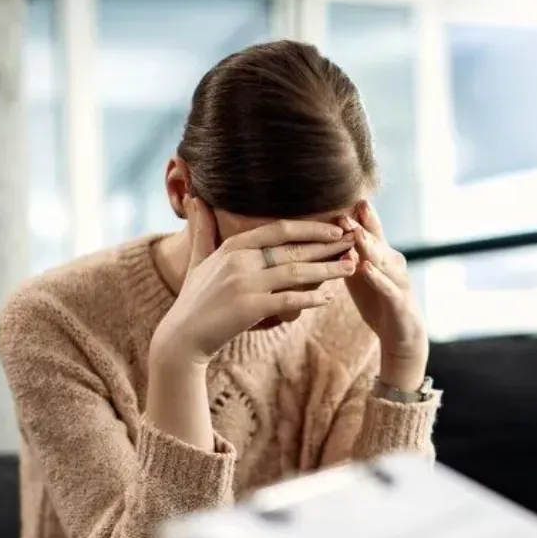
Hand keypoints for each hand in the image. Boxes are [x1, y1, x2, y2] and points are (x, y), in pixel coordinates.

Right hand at [152, 196, 356, 366]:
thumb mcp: (198, 260)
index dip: (310, 227)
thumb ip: (203, 230)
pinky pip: (289, 300)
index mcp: (234, 247)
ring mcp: (245, 284)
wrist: (182, 338)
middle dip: (328, 244)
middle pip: (294, 248)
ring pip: (297, 271)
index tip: (335, 227)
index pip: (279, 229)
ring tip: (352, 266)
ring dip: (328, 269)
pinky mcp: (251, 309)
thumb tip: (197, 199)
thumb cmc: (194, 300)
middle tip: (354, 241)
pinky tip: (329, 298)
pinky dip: (311, 298)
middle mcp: (241, 261)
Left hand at [341, 200, 428, 389]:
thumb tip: (327, 233)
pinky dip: (376, 277)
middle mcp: (392, 263)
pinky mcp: (398, 301)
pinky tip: (365, 268)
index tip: (345, 198)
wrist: (401, 334)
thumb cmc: (378, 301)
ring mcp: (397, 281)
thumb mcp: (360, 275)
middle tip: (346, 211)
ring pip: (383, 261)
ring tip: (355, 234)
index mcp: (382, 255)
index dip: (360, 215)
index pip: (370, 230)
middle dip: (361, 226)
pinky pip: (386, 287)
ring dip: (370, 247)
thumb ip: (348, 254)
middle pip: (376, 241)